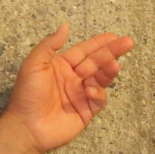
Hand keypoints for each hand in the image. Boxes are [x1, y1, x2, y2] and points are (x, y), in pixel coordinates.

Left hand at [0, 24, 134, 153]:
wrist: (26, 127)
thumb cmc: (27, 95)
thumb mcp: (33, 65)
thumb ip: (49, 45)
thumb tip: (65, 26)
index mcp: (62, 65)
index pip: (84, 51)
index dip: (98, 43)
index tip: (113, 36)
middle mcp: (74, 78)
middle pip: (96, 62)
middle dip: (112, 52)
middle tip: (128, 42)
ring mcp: (81, 95)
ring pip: (100, 79)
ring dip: (109, 71)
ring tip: (116, 64)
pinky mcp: (86, 111)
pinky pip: (98, 100)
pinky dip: (98, 94)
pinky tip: (91, 91)